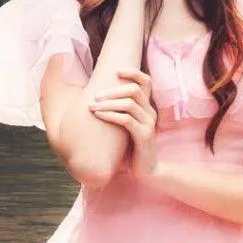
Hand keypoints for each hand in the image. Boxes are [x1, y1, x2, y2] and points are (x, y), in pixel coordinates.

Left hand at [87, 67, 156, 181]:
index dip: (132, 72)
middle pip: (135, 90)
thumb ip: (119, 111)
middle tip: (95, 96)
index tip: (116, 71)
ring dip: (108, 103)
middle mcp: (150, 112)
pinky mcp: (144, 136)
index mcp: (147, 107)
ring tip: (92, 107)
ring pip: (129, 104)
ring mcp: (148, 124)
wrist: (146, 171)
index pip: (146, 81)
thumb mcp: (126, 126)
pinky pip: (126, 120)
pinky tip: (98, 115)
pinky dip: (110, 115)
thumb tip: (97, 96)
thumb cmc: (131, 147)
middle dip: (112, 90)